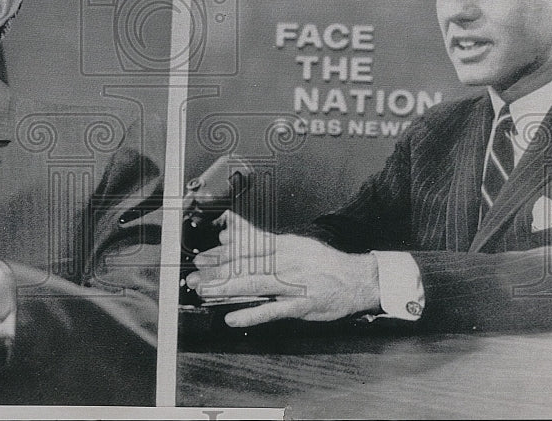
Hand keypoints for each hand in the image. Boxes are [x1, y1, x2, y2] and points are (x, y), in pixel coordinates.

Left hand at [185, 211, 380, 326]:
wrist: (357, 279)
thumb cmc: (324, 262)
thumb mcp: (294, 243)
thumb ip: (263, 240)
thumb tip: (233, 233)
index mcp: (283, 245)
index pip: (246, 246)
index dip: (221, 252)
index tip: (202, 257)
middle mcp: (286, 261)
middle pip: (244, 264)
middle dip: (216, 270)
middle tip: (194, 276)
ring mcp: (293, 283)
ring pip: (254, 284)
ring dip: (226, 289)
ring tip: (205, 292)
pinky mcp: (301, 305)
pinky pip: (272, 310)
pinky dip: (251, 315)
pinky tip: (233, 318)